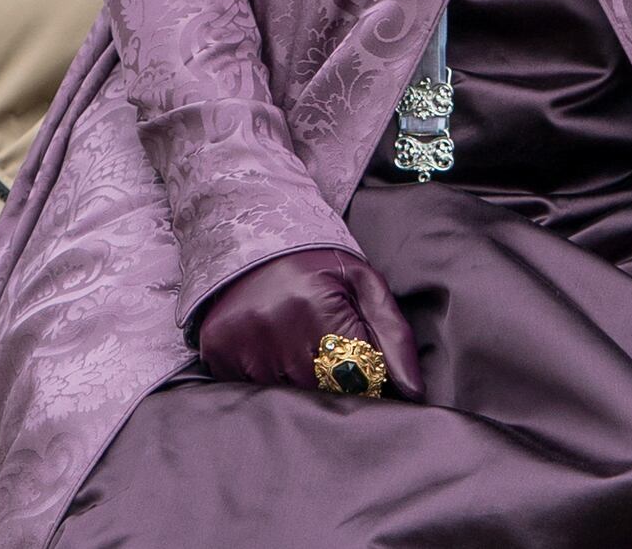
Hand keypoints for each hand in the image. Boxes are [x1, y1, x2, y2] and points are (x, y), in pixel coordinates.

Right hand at [192, 246, 421, 398]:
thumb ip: (394, 335)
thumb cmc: (316, 263)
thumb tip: (414, 391)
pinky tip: (268, 350)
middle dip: (331, 384)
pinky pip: (249, 389)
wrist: (251, 234)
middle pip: (320, 392)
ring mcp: (242, 340)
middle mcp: (275, 325)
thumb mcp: (363, 284)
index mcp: (317, 306)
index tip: (359, 366)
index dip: (363, 380)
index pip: (355, 379)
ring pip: (285, 396)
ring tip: (298, 349)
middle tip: (328, 357)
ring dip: (297, 383)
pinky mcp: (217, 349)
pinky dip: (263, 379)